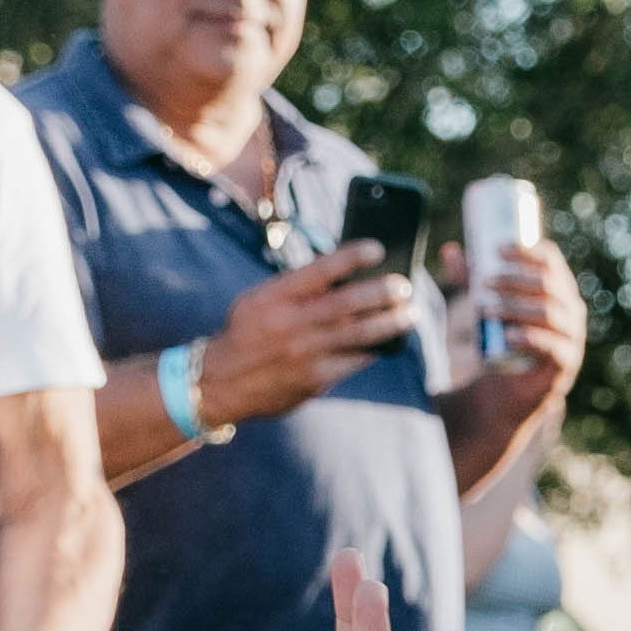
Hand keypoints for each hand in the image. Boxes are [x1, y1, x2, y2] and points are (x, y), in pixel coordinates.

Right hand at [198, 245, 428, 423]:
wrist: (220, 382)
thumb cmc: (246, 333)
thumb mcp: (258, 301)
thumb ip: (295, 289)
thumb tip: (344, 275)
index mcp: (274, 297)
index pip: (319, 270)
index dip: (351, 257)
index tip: (377, 248)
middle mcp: (289, 323)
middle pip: (347, 303)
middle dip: (381, 292)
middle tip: (404, 286)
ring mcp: (304, 353)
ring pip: (358, 334)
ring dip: (389, 323)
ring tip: (410, 314)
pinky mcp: (314, 380)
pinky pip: (353, 361)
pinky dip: (373, 350)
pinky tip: (389, 343)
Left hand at [464, 238, 585, 382]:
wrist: (523, 381)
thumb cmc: (510, 332)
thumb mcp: (490, 302)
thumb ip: (471, 280)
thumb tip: (449, 251)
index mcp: (559, 285)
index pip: (549, 259)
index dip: (526, 251)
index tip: (497, 251)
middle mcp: (571, 306)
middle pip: (546, 283)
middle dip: (513, 280)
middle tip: (484, 283)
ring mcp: (572, 334)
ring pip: (547, 312)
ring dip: (514, 307)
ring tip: (486, 310)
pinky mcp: (566, 360)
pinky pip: (550, 346)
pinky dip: (528, 338)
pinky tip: (507, 336)